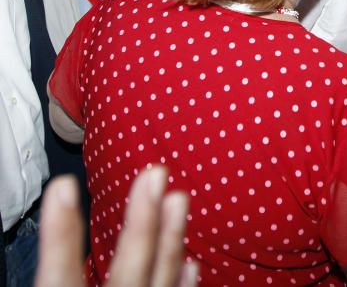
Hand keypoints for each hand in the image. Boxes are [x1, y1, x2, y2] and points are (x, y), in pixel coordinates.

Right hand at [35, 168, 197, 286]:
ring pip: (160, 283)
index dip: (61, 234)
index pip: (59, 277)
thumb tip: (52, 237)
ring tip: (178, 198)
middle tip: (156, 174)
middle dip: (143, 224)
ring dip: (171, 240)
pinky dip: (181, 285)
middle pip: (128, 273)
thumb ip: (60, 278)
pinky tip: (190, 263)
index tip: (64, 185)